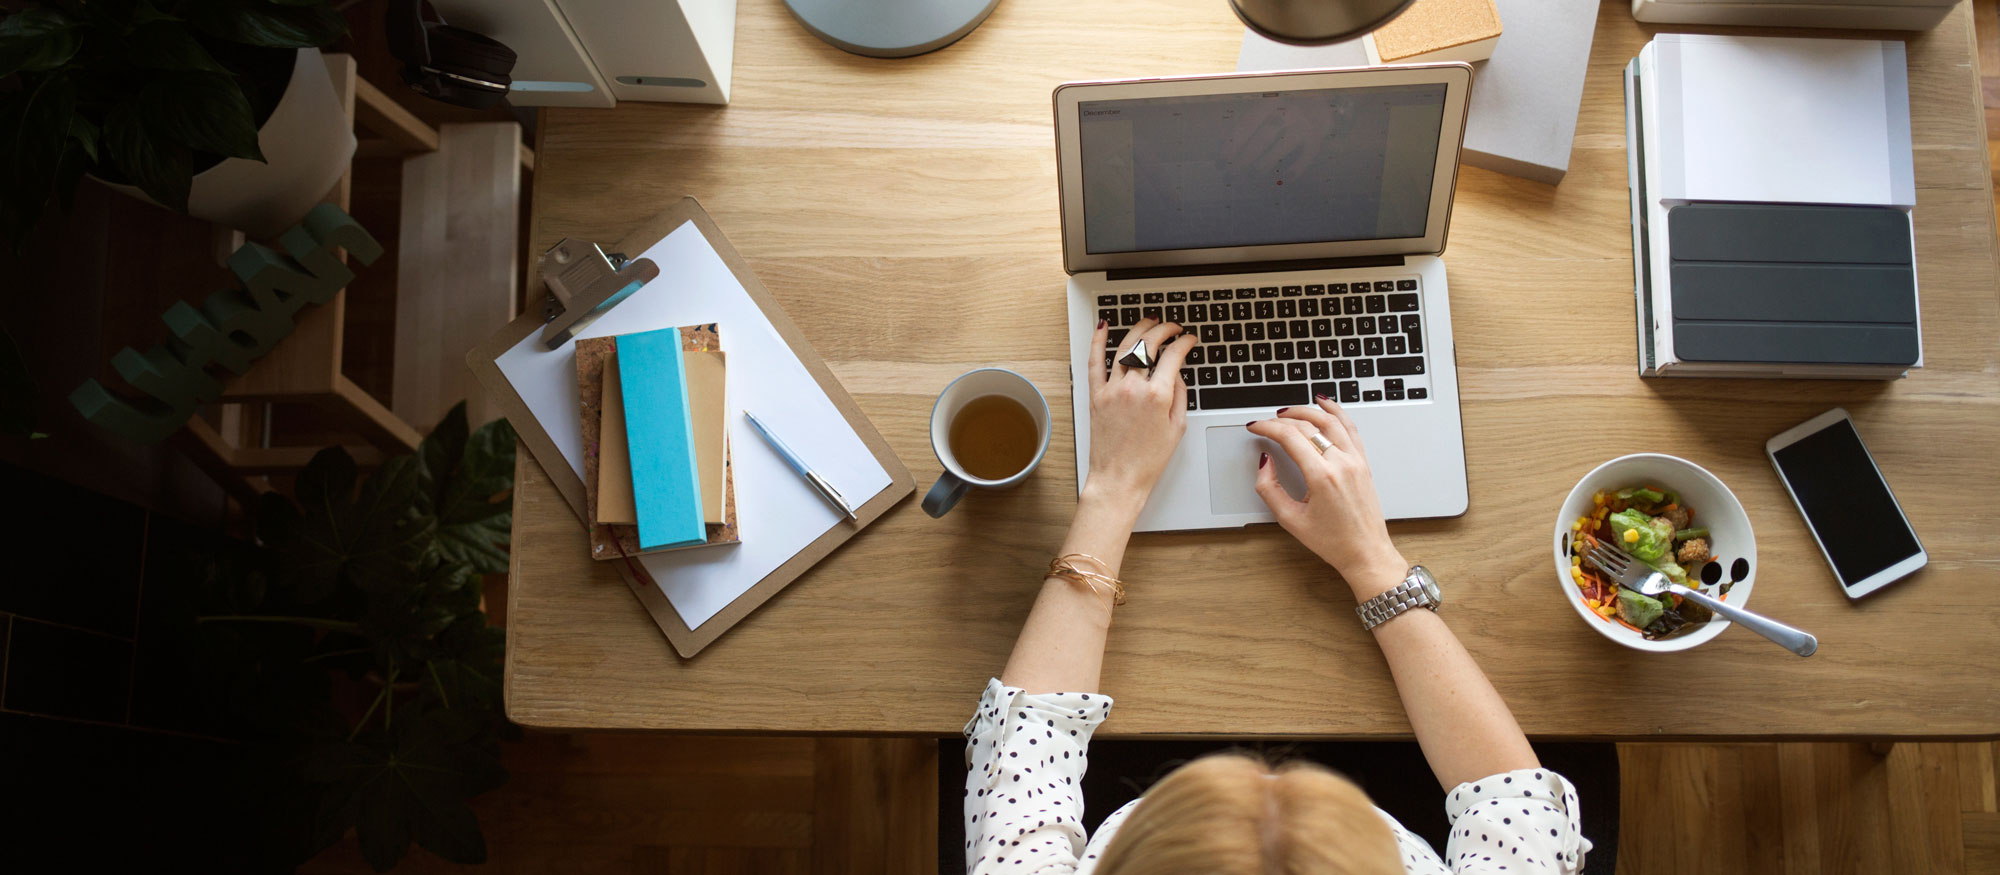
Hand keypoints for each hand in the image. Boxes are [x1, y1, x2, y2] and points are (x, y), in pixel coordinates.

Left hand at [1084, 317, 1193, 510]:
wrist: (1119, 478)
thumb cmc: (1148, 460)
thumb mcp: (1177, 427)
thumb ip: (1179, 395)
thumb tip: (1176, 374)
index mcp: (1158, 395)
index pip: (1174, 355)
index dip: (1184, 342)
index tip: (1188, 339)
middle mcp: (1133, 388)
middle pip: (1149, 344)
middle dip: (1164, 329)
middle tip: (1172, 328)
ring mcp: (1112, 390)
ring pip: (1125, 347)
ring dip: (1139, 329)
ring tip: (1148, 322)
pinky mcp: (1095, 395)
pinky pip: (1094, 361)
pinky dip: (1096, 341)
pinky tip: (1102, 327)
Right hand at [1248, 397, 1407, 598]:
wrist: (1366, 552)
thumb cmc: (1333, 541)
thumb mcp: (1290, 520)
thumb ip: (1270, 489)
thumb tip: (1265, 463)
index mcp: (1322, 477)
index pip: (1290, 437)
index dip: (1268, 427)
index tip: (1255, 427)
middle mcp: (1341, 463)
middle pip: (1308, 426)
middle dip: (1282, 419)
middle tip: (1267, 422)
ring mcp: (1356, 460)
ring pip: (1331, 420)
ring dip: (1307, 410)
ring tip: (1290, 410)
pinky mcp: (1363, 463)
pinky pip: (1350, 428)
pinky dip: (1337, 412)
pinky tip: (1325, 404)